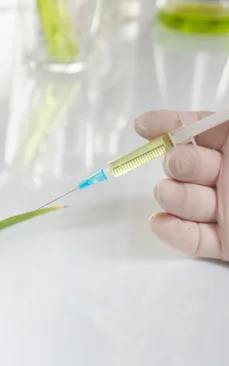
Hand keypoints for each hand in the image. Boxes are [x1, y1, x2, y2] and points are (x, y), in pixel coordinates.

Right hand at [135, 110, 228, 259]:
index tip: (143, 127)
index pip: (193, 130)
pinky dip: (174, 233)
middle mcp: (224, 176)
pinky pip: (192, 240)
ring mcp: (223, 211)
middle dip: (175, 164)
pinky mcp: (224, 244)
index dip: (167, 125)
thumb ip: (216, 123)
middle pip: (181, 166)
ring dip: (173, 197)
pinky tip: (162, 223)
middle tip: (178, 164)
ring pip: (181, 202)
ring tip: (176, 197)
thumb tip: (178, 120)